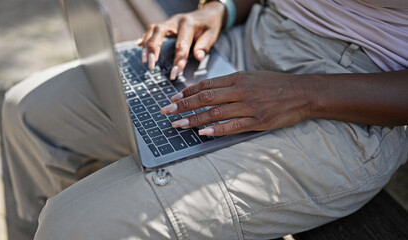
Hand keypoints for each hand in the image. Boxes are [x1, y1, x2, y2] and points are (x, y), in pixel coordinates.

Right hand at [137, 2, 224, 79]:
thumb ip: (204, 46)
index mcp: (188, 23)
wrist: (209, 13)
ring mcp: (169, 21)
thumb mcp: (212, 35)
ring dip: (146, 45)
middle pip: (159, 33)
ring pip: (153, 30)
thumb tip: (198, 57)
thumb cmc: (210, 25)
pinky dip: (144, 38)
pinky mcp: (166, 25)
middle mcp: (176, 21)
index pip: (181, 45)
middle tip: (151, 65)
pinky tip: (138, 46)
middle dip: (153, 49)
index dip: (177, 60)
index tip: (174, 74)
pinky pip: (151, 30)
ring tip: (144, 60)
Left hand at [160, 71, 310, 135]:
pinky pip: (233, 126)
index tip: (173, 100)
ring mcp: (249, 106)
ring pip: (215, 113)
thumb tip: (206, 91)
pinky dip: (217, 129)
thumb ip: (230, 84)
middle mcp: (241, 91)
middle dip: (183, 106)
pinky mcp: (258, 120)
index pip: (206, 85)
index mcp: (237, 78)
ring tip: (178, 125)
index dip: (187, 93)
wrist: (301, 93)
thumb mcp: (251, 77)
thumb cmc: (274, 85)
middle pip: (205, 98)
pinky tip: (203, 133)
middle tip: (167, 113)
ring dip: (194, 119)